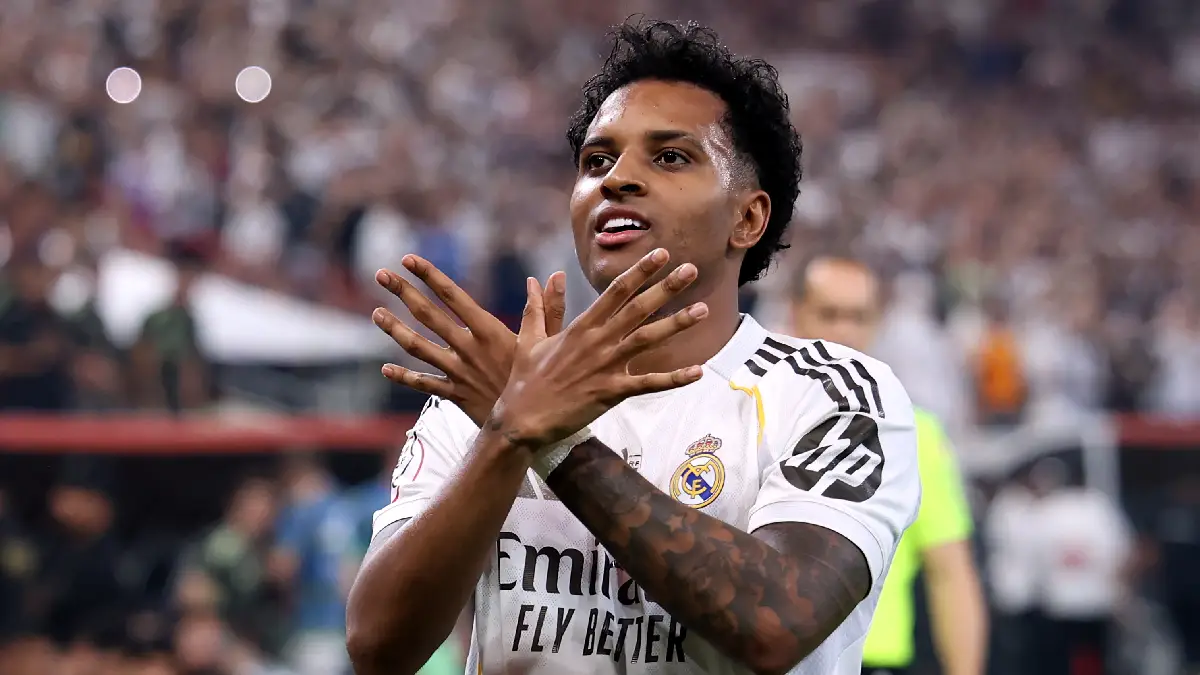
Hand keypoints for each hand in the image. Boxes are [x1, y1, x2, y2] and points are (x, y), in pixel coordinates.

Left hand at [371, 254, 566, 425]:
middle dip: (403, 292)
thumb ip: (546, 308)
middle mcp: (468, 348)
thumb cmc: (543, 381)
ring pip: (418, 347)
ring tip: (375, 313)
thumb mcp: (547, 342)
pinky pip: (424, 384)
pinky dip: (405, 377)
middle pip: (428, 315)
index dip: (429, 276)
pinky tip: (386, 369)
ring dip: (395, 329)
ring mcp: (458, 372)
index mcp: (489, 331)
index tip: (409, 260)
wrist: (532, 425)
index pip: (453, 296)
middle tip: (381, 274)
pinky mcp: (455, 394)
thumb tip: (552, 277)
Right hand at [490, 249, 707, 447]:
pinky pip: (648, 384)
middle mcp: (597, 341)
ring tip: (703, 310)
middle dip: (665, 287)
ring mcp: (606, 366)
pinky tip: (698, 372)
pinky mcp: (611, 392)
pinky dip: (674, 378)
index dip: (640, 272)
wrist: (522, 418)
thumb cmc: (525, 379)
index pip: (616, 292)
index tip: (661, 254)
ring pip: (648, 339)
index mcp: (581, 326)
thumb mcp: (530, 338)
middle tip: (691, 270)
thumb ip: (540, 307)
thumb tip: (538, 278)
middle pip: (638, 308)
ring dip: (676, 324)